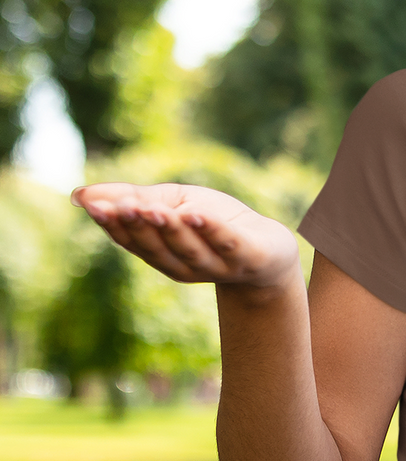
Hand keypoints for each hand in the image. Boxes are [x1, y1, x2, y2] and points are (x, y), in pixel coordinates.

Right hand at [72, 182, 300, 291]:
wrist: (270, 248)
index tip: (95, 207)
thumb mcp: (172, 203)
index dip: (114, 225)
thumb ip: (132, 197)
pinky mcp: (248, 258)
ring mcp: (218, 265)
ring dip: (171, 229)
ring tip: (154, 209)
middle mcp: (186, 266)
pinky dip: (212, 230)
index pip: (133, 241)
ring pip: (190, 249)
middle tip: (121, 206)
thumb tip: (81, 195)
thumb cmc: (215, 222)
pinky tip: (198, 214)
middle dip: (139, 226)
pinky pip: (228, 244)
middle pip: (158, 248)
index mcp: (163, 254)